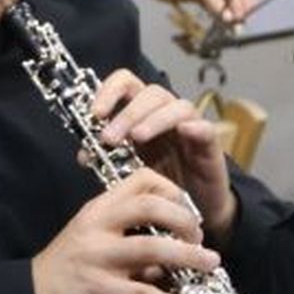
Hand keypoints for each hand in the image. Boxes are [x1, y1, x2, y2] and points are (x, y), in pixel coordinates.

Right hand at [31, 168, 219, 293]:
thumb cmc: (67, 265)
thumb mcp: (96, 239)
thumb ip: (132, 239)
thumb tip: (172, 252)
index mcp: (99, 208)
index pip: (140, 181)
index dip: (171, 191)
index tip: (188, 210)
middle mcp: (98, 227)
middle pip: (150, 207)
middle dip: (184, 221)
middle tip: (200, 238)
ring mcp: (99, 257)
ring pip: (151, 248)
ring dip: (187, 257)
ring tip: (210, 264)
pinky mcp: (100, 288)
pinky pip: (142, 293)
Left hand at [91, 69, 235, 239]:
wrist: (189, 209)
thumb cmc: (160, 180)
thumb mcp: (129, 168)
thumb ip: (108, 157)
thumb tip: (84, 154)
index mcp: (143, 113)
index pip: (128, 84)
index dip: (110, 91)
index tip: (96, 114)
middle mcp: (166, 113)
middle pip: (151, 93)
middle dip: (127, 113)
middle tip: (110, 138)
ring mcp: (190, 126)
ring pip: (177, 106)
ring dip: (154, 119)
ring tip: (137, 138)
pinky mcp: (209, 145)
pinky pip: (205, 128)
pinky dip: (194, 127)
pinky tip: (184, 131)